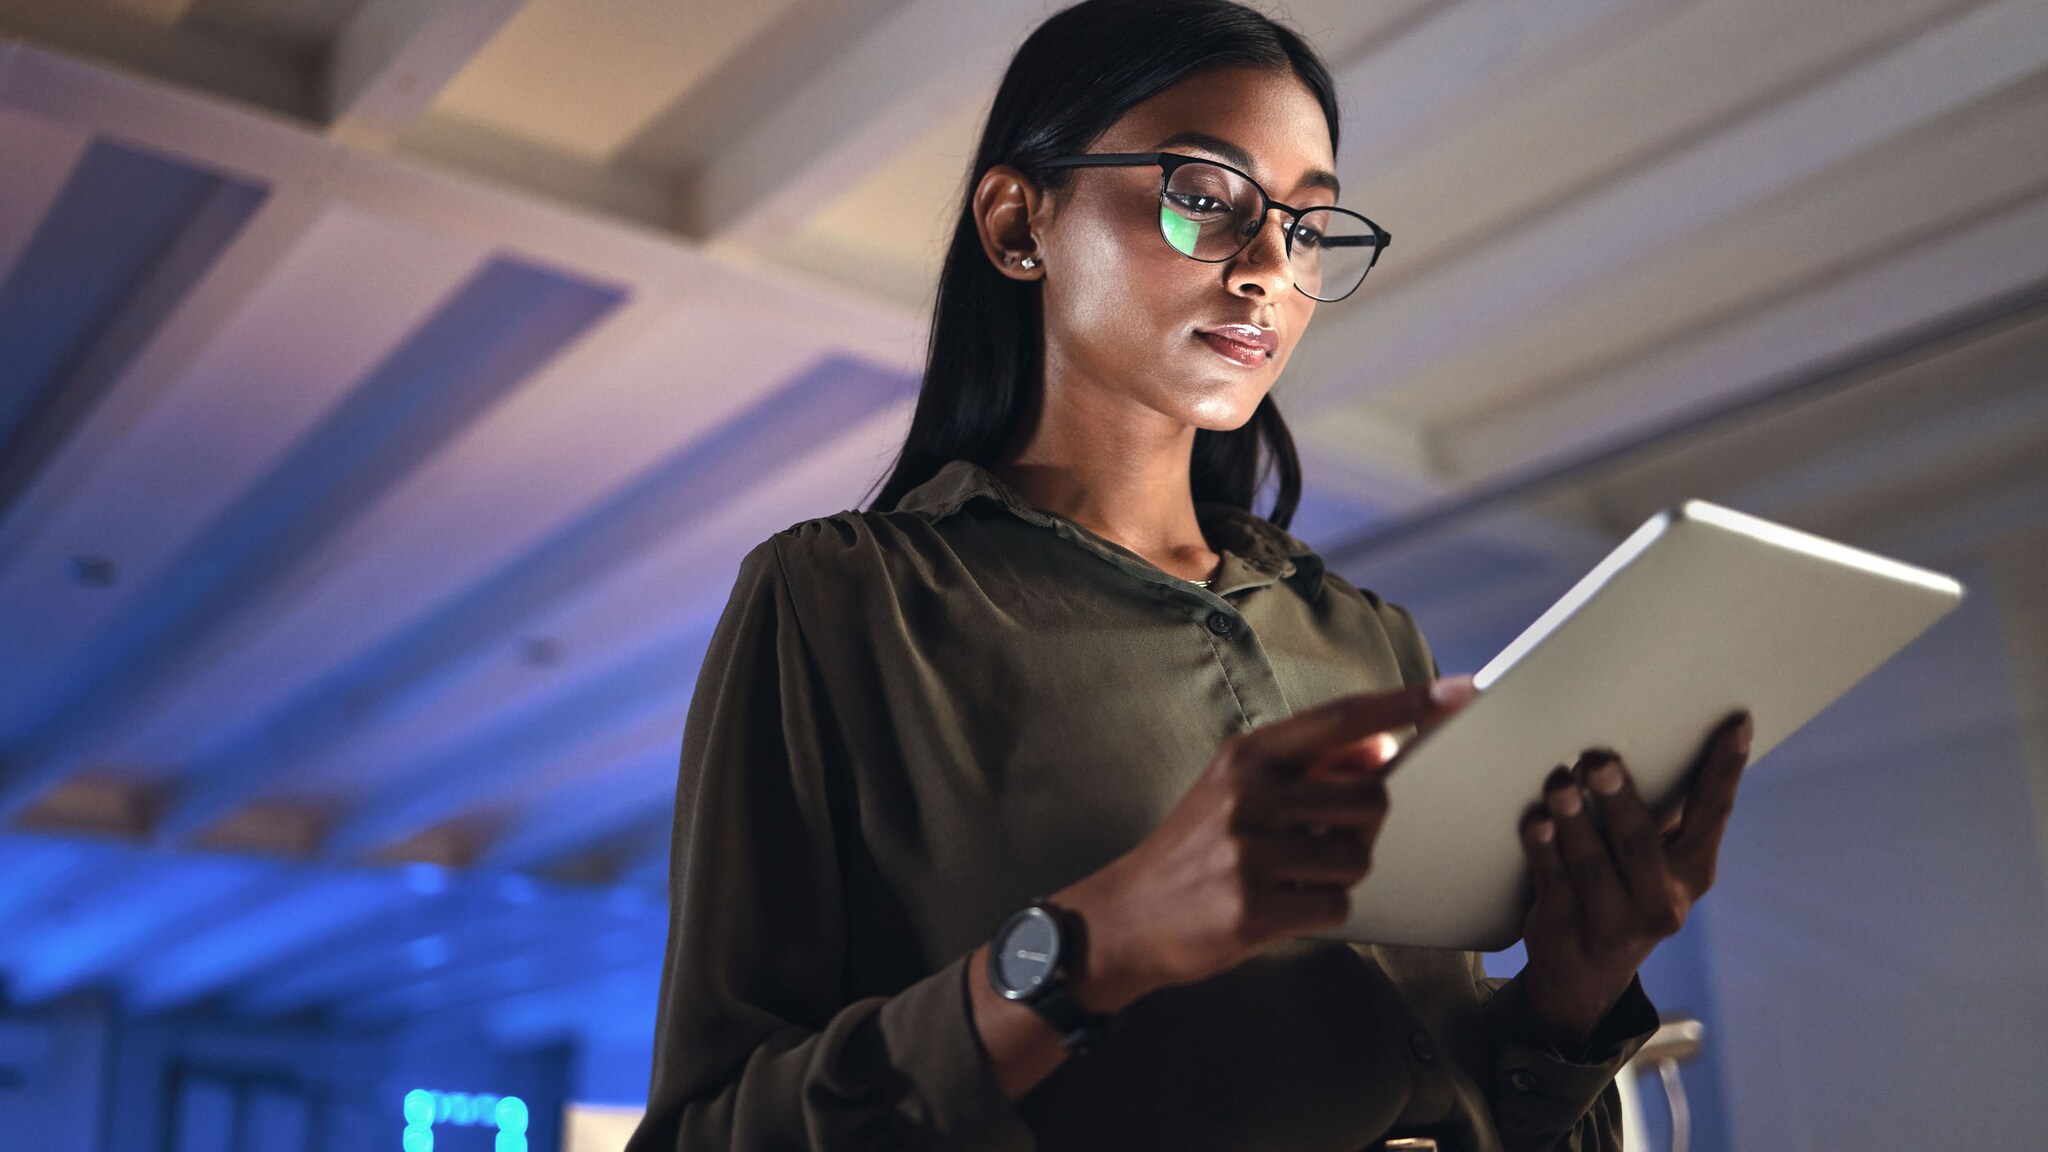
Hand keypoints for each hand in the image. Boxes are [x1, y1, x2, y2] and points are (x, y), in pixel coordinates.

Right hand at [1051, 676, 1478, 1013]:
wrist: (1127, 916)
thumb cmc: (1196, 849)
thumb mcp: (1241, 792)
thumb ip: (1310, 769)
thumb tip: (1381, 752)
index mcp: (1249, 756)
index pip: (1344, 718)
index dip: (1406, 704)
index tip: (1459, 692)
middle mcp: (1250, 795)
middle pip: (1371, 797)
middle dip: (1363, 824)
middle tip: (1319, 841)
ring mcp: (1250, 852)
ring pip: (1358, 857)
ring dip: (1340, 873)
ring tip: (1291, 877)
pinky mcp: (1254, 908)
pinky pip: (1336, 905)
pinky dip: (1322, 911)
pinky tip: (1280, 907)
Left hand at [1517, 711, 1753, 1048]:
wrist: (1584, 975)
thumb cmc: (1622, 887)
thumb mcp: (1653, 859)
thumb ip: (1657, 811)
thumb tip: (1646, 729)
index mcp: (1693, 871)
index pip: (1713, 813)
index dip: (1726, 768)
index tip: (1736, 722)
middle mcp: (1662, 900)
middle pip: (1640, 843)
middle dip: (1618, 799)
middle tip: (1599, 761)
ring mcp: (1615, 923)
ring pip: (1592, 866)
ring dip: (1573, 821)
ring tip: (1558, 783)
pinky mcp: (1567, 931)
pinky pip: (1554, 884)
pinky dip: (1543, 851)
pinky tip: (1535, 822)